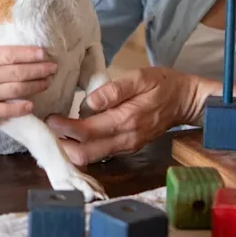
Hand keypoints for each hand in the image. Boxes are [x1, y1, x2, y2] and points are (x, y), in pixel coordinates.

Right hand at [0, 12, 56, 121]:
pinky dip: (21, 108)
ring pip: (18, 89)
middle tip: (54, 67)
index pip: (11, 54)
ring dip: (36, 85)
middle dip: (39, 69)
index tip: (44, 53)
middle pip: (20, 71)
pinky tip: (31, 105)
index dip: (30, 53)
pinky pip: (7, 110)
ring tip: (48, 82)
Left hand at [46, 66, 198, 164]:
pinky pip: (99, 155)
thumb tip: (88, 104)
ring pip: (90, 158)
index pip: (86, 132)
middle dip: (62, 143)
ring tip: (59, 129)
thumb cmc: (162, 84)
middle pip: (84, 154)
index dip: (63, 128)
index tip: (50, 117)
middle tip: (50, 126)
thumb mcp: (140, 78)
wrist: (186, 101)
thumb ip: (114, 91)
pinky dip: (83, 148)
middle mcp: (125, 140)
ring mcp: (126, 147)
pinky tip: (74, 134)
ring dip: (71, 147)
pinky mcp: (127, 149)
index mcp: (126, 121)